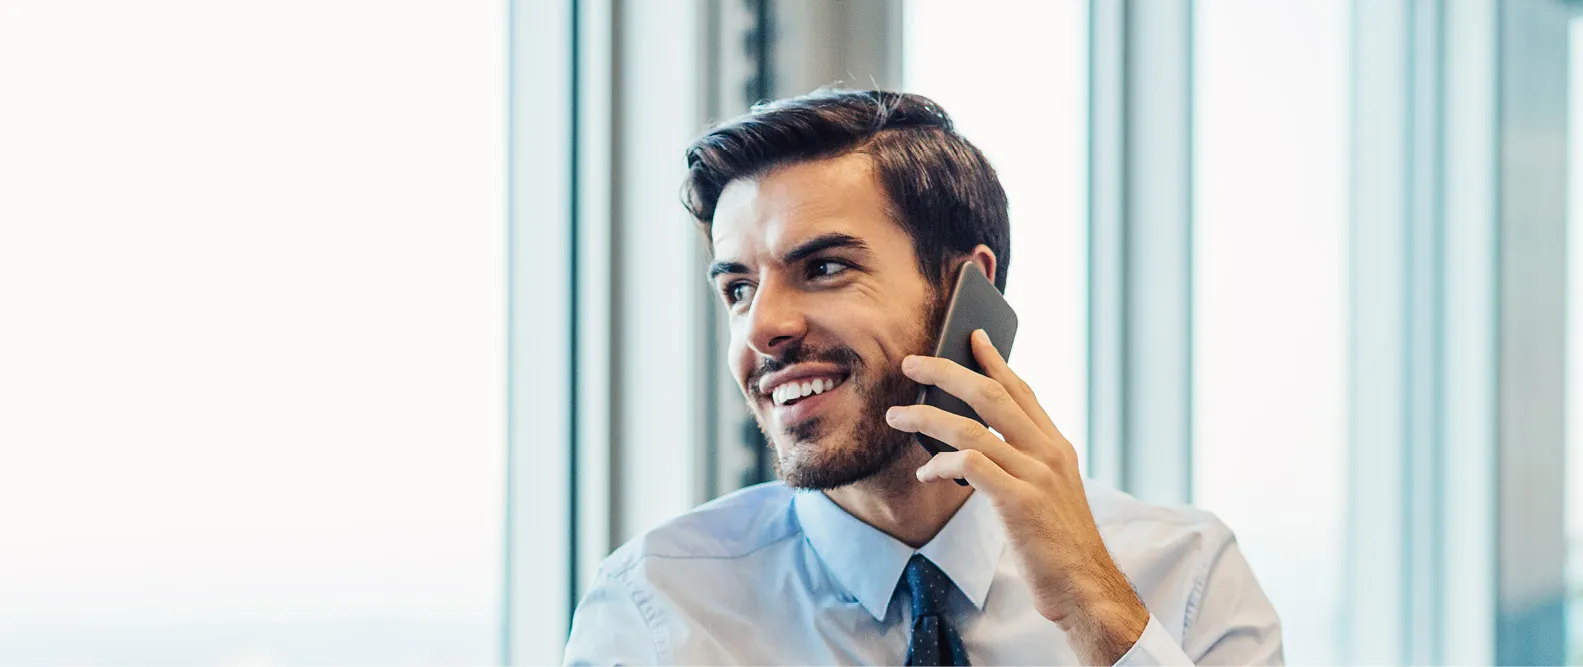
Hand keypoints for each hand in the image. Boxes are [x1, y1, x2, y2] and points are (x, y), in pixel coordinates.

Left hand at [885, 329, 1148, 664]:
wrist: (1085, 587)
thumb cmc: (1058, 545)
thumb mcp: (1047, 494)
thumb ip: (1019, 464)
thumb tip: (971, 446)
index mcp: (1057, 447)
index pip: (1022, 392)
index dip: (995, 361)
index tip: (972, 336)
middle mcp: (1049, 452)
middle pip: (992, 395)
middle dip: (947, 373)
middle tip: (913, 363)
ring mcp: (1036, 475)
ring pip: (972, 426)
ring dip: (927, 417)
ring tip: (897, 416)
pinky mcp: (1020, 501)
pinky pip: (970, 465)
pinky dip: (941, 463)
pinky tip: (926, 471)